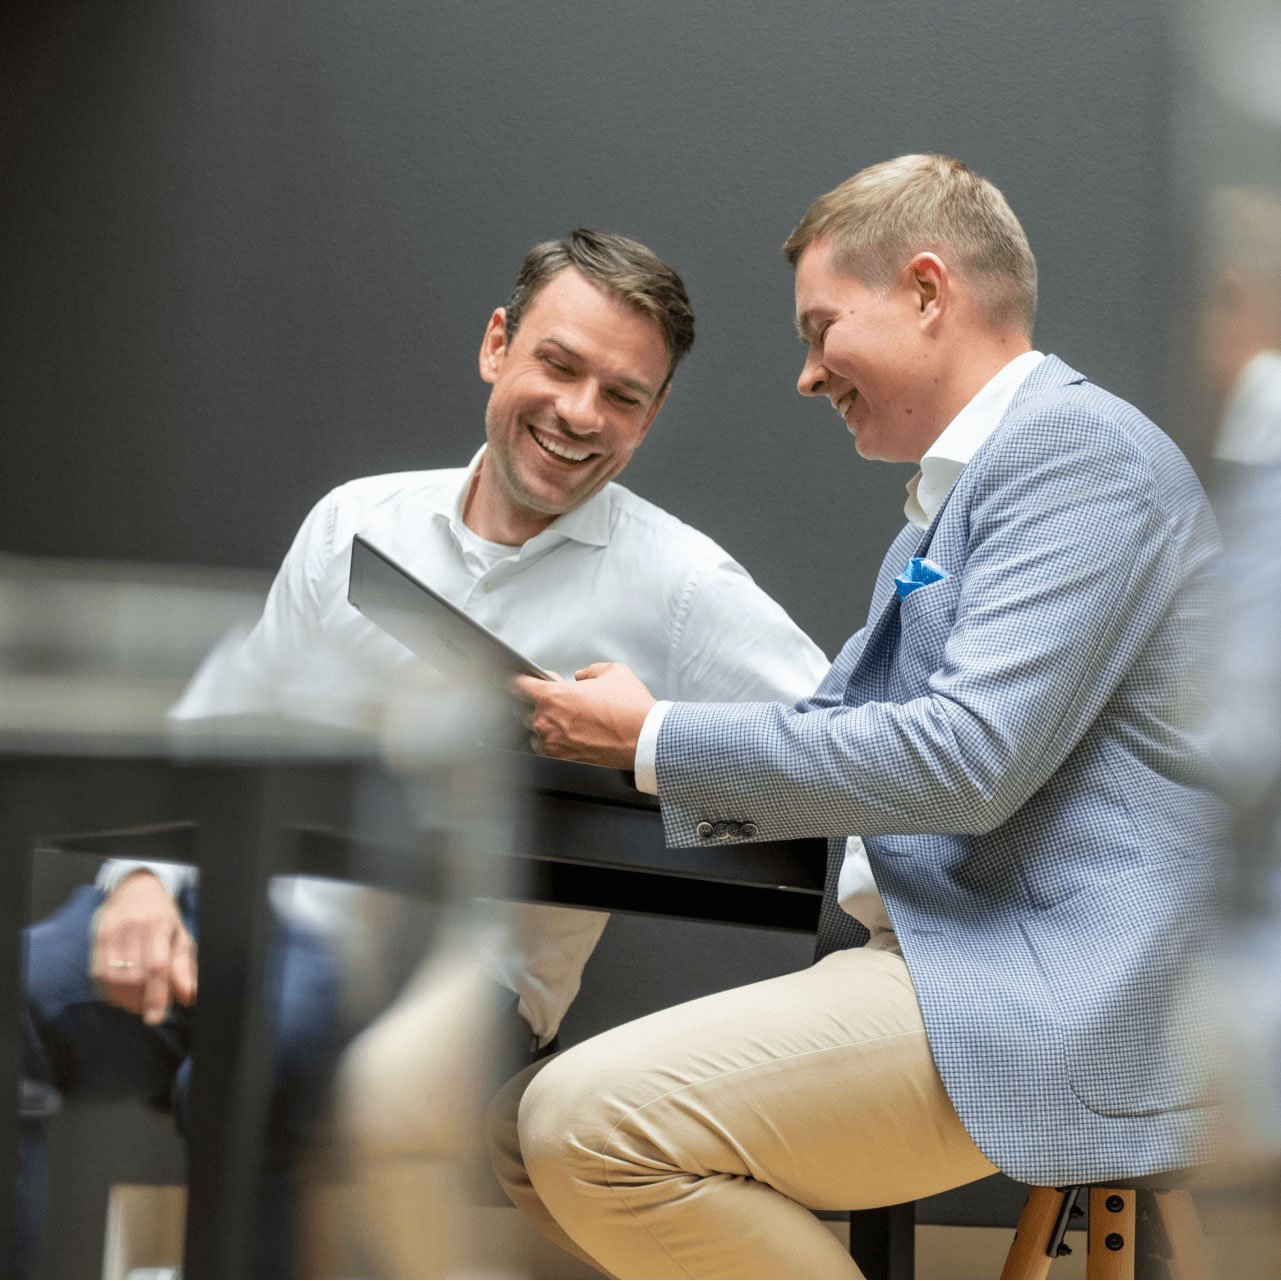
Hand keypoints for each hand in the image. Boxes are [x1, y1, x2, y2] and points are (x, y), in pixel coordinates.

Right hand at [91, 871, 197, 1024]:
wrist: (136, 889)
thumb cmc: (163, 916)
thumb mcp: (181, 935)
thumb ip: (184, 966)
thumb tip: (189, 996)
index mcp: (159, 925)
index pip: (156, 967)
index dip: (156, 996)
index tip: (155, 1018)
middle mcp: (134, 927)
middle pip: (134, 976)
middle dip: (141, 1000)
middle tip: (149, 1008)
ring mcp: (112, 931)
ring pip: (114, 977)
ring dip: (124, 999)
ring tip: (136, 1003)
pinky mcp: (96, 937)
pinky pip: (97, 973)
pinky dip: (109, 990)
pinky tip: (119, 994)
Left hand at [513, 662, 656, 769]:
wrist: (644, 738)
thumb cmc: (629, 707)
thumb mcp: (613, 672)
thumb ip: (590, 671)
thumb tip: (583, 676)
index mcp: (553, 695)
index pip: (520, 685)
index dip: (522, 681)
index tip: (522, 682)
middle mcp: (547, 720)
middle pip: (525, 709)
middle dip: (537, 704)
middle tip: (556, 702)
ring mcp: (552, 742)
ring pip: (534, 731)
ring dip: (543, 725)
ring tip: (562, 721)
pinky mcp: (561, 759)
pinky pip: (544, 749)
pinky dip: (550, 742)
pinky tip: (565, 737)